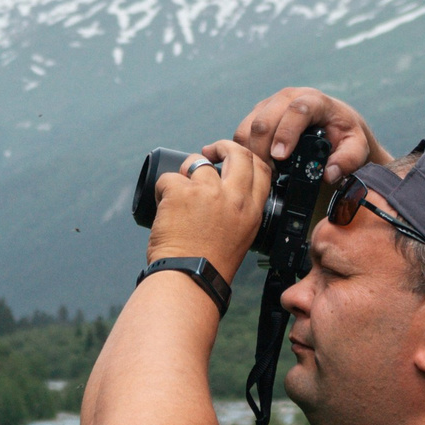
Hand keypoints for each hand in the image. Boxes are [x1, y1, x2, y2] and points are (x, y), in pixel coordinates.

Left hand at [147, 141, 269, 277]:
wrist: (189, 278)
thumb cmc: (209, 266)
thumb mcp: (240, 237)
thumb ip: (238, 212)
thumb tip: (223, 190)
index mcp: (252, 211)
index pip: (262, 170)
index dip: (248, 157)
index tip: (234, 157)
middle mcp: (234, 198)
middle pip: (238, 154)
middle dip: (223, 146)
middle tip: (210, 151)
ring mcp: (208, 192)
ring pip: (197, 161)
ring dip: (185, 171)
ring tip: (178, 192)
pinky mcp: (181, 193)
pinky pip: (168, 178)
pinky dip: (162, 190)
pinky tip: (162, 206)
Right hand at [221, 87, 389, 182]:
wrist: (331, 124)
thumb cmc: (344, 135)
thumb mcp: (356, 147)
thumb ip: (348, 160)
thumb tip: (328, 173)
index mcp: (314, 100)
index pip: (297, 110)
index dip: (286, 133)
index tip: (280, 157)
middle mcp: (288, 97)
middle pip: (265, 119)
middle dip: (263, 150)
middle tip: (271, 174)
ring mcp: (269, 104)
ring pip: (248, 127)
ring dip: (251, 153)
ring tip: (266, 173)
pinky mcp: (257, 114)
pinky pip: (241, 133)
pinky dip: (245, 152)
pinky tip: (256, 166)